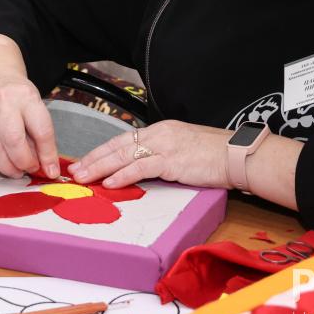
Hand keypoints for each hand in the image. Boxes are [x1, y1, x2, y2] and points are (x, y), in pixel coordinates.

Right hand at [0, 73, 59, 179]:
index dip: (47, 154)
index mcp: (27, 98)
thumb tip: (47, 165)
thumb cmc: (19, 95)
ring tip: (15, 171)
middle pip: (13, 140)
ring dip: (6, 166)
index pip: (41, 130)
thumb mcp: (36, 106)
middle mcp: (4, 104)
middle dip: (23, 162)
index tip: (51, 170)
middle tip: (30, 169)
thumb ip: (41, 135)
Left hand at [68, 121, 231, 188]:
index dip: (102, 151)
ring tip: (83, 178)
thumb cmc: (216, 156)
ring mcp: (164, 146)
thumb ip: (163, 154)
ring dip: (100, 168)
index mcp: (161, 130)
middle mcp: (159, 134)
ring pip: (123, 155)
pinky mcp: (172, 161)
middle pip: (117, 145)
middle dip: (93, 159)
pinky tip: (109, 183)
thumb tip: (144, 166)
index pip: (124, 139)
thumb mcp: (184, 149)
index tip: (86, 161)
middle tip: (75, 170)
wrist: (238, 155)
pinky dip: (122, 175)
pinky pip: (141, 167)